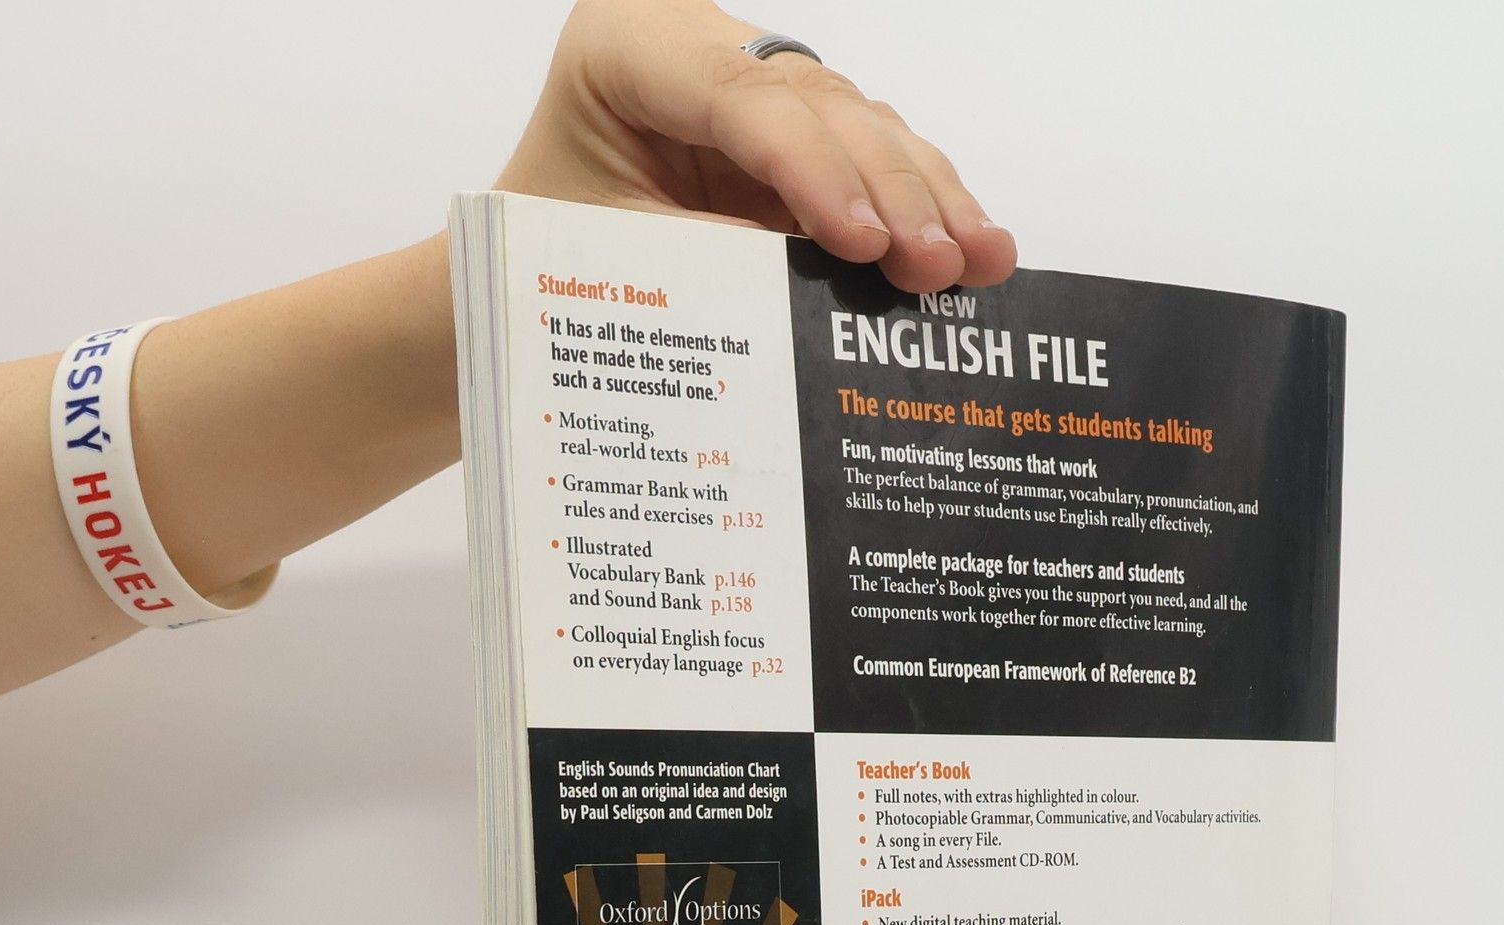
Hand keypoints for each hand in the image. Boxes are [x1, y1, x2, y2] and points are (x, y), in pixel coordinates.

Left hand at [496, 0, 1016, 293]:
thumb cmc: (547, 264)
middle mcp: (699, 49)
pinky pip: (868, 162)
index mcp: (626, 48)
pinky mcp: (791, 137)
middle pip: (819, 107)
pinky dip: (920, 208)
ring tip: (980, 262)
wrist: (523, 281)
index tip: (865, 242)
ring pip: (861, 126)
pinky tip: (971, 247)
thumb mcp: (617, 263)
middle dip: (892, 189)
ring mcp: (753, 88)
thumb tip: (824, 298)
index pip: (740, 100)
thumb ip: (715, 265)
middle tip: (941, 264)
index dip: (815, 170)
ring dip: (929, 198)